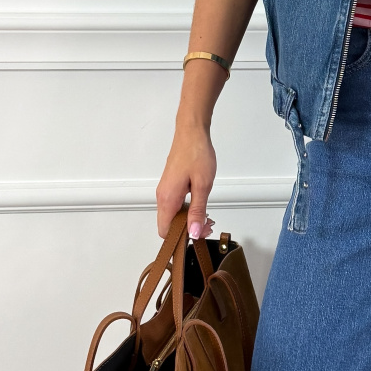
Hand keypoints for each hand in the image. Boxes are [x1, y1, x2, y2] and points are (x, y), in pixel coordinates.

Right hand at [156, 114, 216, 239]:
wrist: (191, 132)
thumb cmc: (197, 154)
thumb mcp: (202, 186)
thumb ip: (197, 211)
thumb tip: (194, 232)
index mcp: (168, 199)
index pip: (165, 231)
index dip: (180, 238)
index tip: (198, 233)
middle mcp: (162, 196)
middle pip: (168, 225)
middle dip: (187, 229)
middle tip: (208, 223)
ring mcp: (165, 191)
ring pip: (172, 215)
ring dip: (188, 219)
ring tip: (207, 214)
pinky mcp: (169, 186)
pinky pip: (174, 205)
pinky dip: (186, 209)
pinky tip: (200, 203)